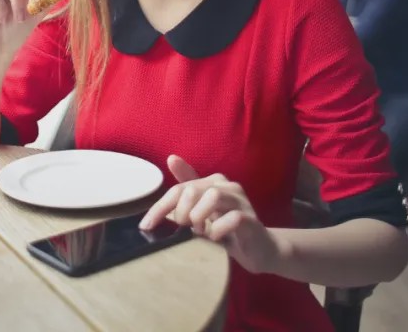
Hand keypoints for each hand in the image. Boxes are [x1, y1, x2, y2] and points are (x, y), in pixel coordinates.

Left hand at [139, 155, 281, 274]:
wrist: (262, 249)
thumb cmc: (229, 229)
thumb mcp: (203, 210)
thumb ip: (188, 187)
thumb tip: (171, 158)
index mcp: (213, 182)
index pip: (178, 189)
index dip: (159, 207)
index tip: (146, 226)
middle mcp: (228, 186)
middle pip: (191, 190)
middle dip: (180, 212)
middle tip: (183, 229)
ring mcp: (241, 202)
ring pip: (213, 196)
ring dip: (198, 217)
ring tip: (198, 231)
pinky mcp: (251, 220)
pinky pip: (233, 218)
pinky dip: (218, 230)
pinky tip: (215, 238)